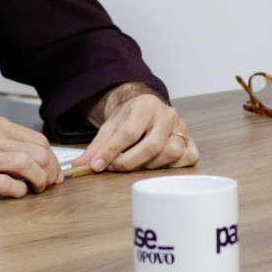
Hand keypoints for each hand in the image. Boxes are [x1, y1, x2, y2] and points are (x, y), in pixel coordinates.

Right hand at [0, 115, 61, 197]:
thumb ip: (16, 147)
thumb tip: (51, 169)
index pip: (40, 140)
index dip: (54, 160)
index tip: (55, 172)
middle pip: (39, 152)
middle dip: (50, 171)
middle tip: (47, 183)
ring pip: (26, 162)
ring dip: (38, 179)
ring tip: (36, 187)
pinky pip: (7, 183)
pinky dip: (18, 190)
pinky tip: (16, 191)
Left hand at [76, 86, 200, 173]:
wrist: (146, 109)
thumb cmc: (129, 119)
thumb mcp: (109, 127)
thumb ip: (97, 146)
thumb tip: (81, 165)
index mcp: (146, 105)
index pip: (129, 132)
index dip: (112, 152)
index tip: (98, 165)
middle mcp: (167, 114)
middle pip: (153, 145)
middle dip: (130, 162)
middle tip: (115, 167)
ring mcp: (182, 127)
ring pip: (171, 152)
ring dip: (150, 164)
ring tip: (137, 162)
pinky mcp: (191, 140)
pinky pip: (188, 157)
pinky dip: (173, 165)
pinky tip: (158, 163)